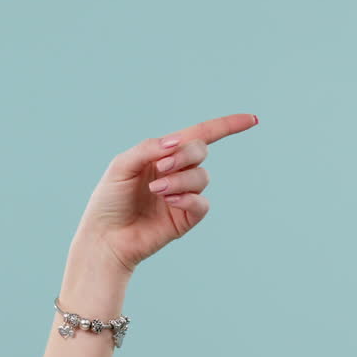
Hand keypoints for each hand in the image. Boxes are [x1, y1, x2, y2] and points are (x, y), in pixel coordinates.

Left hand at [74, 113, 258, 273]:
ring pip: (201, 177)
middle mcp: (176, 172)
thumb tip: (177, 141)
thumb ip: (148, 149)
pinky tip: (169, 201)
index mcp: (162, 155)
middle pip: (200, 151)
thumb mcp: (122, 166)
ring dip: (181, 180)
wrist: (104, 237)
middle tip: (161, 167)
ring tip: (156, 190)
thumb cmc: (109, 200)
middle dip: (185, 155)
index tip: (252, 120)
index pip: (199, 135)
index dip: (226, 126)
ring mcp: (183, 195)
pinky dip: (188, 198)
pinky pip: (202, 203)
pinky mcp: (185, 218)